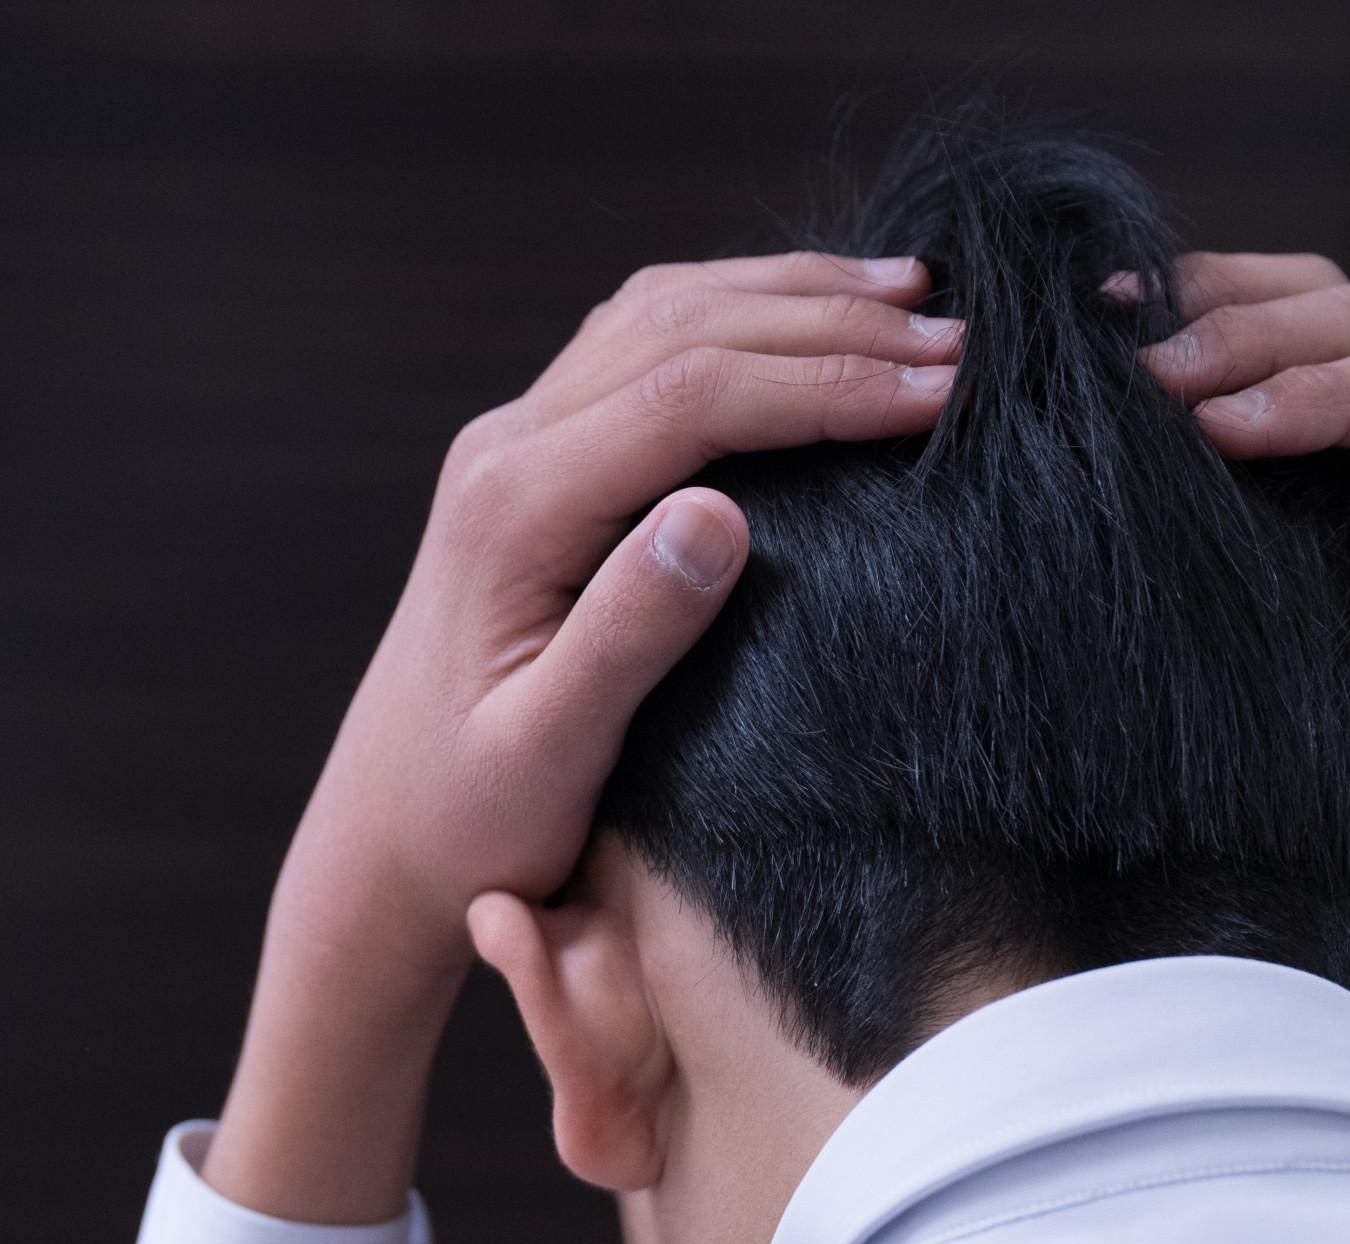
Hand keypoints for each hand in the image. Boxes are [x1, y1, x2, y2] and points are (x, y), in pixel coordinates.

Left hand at [201, 256, 958, 1223]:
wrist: (384, 838)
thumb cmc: (472, 822)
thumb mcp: (550, 755)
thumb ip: (627, 635)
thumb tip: (719, 513)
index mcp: (512, 510)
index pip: (691, 396)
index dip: (825, 381)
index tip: (942, 390)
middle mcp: (503, 451)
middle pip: (682, 328)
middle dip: (831, 325)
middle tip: (965, 340)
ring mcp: (512, 444)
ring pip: (662, 314)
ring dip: (790, 298)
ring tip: (915, 300)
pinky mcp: (531, 459)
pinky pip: (643, 345)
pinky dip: (741, 319)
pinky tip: (816, 325)